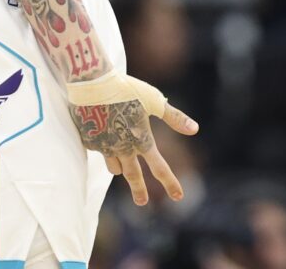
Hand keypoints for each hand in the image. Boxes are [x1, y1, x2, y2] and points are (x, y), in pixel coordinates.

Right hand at [67, 72, 199, 205]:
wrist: (91, 83)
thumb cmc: (126, 88)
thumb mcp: (153, 100)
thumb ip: (174, 117)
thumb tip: (195, 130)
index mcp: (142, 140)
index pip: (160, 168)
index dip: (170, 183)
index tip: (178, 197)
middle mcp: (124, 148)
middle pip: (133, 176)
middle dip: (139, 191)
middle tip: (142, 202)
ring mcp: (105, 147)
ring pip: (113, 167)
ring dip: (119, 168)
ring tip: (121, 168)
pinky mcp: (89, 142)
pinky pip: (98, 149)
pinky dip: (103, 145)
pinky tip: (101, 132)